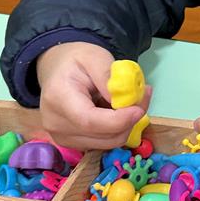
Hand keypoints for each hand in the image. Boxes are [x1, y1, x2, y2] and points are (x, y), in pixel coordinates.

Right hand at [36, 42, 150, 150]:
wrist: (56, 69)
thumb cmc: (76, 60)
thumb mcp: (95, 57)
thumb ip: (109, 78)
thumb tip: (124, 101)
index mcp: (59, 99)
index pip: (89, 121)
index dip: (119, 120)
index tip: (139, 109)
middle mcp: (55, 124)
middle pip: (102, 136)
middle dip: (130, 121)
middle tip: (144, 96)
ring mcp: (62, 137)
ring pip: (107, 143)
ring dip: (126, 125)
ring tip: (131, 101)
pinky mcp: (72, 143)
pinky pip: (103, 142)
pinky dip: (117, 129)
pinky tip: (116, 111)